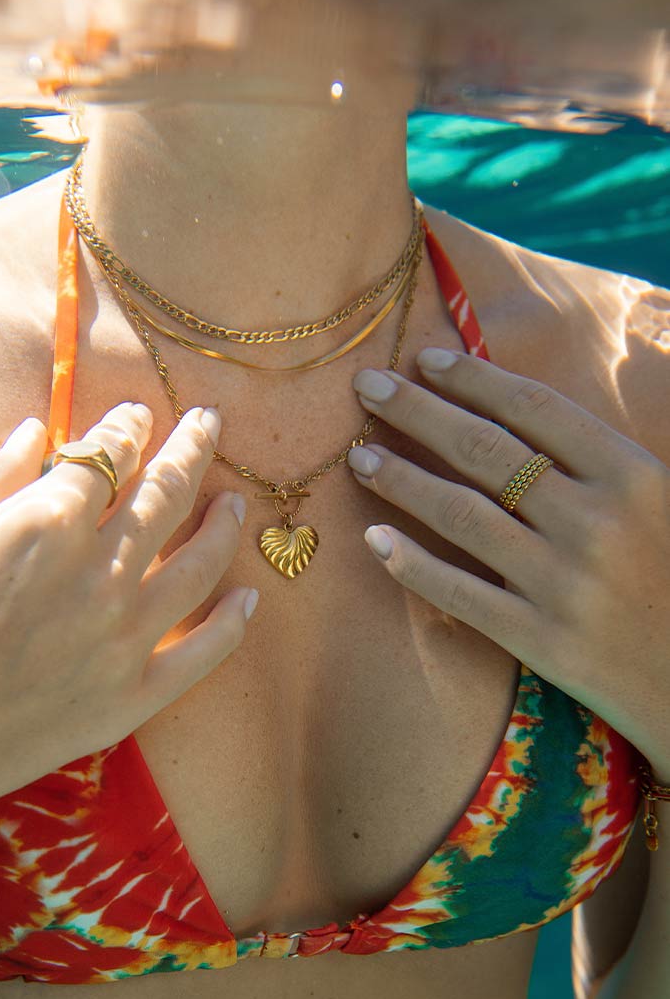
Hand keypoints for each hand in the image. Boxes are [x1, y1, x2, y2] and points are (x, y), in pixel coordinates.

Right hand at [0, 402, 255, 813]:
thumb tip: (38, 428)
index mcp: (45, 525)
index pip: (107, 456)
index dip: (125, 428)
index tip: (135, 414)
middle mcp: (98, 576)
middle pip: (165, 496)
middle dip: (192, 450)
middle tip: (209, 422)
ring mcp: (121, 641)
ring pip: (197, 566)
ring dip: (222, 525)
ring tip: (236, 501)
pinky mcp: (129, 700)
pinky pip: (202, 655)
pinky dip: (231, 623)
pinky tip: (247, 599)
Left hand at [347, 348, 669, 773]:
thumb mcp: (660, 500)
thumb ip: (595, 460)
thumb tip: (504, 409)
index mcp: (632, 476)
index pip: (534, 408)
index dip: (473, 378)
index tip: (425, 359)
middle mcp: (596, 521)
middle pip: (485, 449)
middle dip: (417, 410)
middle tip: (368, 386)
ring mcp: (565, 582)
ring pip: (461, 514)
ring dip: (401, 478)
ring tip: (360, 456)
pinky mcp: (543, 640)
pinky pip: (461, 592)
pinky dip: (412, 564)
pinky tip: (374, 537)